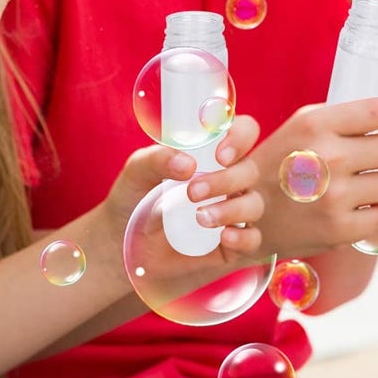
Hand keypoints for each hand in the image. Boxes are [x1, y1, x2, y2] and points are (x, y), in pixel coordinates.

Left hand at [101, 115, 265, 265]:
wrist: (123, 244)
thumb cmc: (133, 198)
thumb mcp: (136, 172)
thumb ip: (157, 159)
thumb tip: (188, 163)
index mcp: (207, 153)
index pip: (242, 132)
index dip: (240, 137)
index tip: (219, 154)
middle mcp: (225, 179)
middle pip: (249, 170)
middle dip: (226, 179)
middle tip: (193, 192)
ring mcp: (231, 211)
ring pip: (254, 204)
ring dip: (232, 209)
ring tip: (200, 217)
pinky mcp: (231, 244)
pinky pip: (253, 239)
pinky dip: (243, 237)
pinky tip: (224, 237)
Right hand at [251, 98, 377, 257]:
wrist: (246, 214)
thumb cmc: (279, 163)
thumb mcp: (298, 126)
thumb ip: (342, 117)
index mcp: (315, 124)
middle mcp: (327, 156)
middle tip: (375, 155)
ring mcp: (336, 195)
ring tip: (360, 182)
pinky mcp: (343, 229)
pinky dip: (376, 210)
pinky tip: (357, 205)